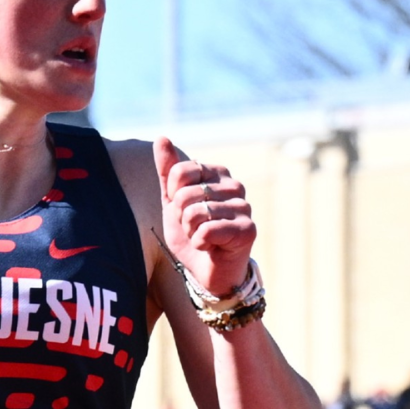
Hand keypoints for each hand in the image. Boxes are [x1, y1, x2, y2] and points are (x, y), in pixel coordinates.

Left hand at [154, 137, 255, 298]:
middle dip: (181, 218)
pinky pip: (207, 231)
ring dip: (190, 232)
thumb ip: (167, 171)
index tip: (182, 209)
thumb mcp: (172, 201)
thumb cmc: (192, 233)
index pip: (179, 171)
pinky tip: (210, 247)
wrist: (207, 270)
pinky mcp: (248, 230)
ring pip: (195, 214)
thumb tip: (161, 138)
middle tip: (194, 228)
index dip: (172, 196)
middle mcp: (235, 185)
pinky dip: (199, 243)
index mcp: (217, 173)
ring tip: (203, 237)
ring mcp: (244, 207)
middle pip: (185, 194)